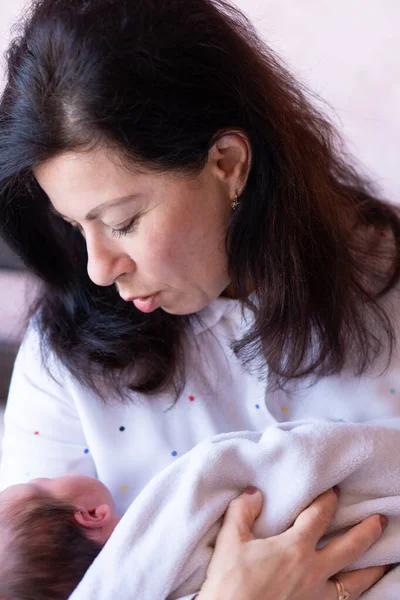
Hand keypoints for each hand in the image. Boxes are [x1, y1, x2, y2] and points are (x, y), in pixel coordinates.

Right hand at [197, 487, 387, 599]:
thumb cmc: (230, 584)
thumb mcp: (230, 540)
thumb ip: (242, 510)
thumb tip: (254, 493)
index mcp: (294, 548)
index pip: (319, 516)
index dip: (329, 499)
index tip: (335, 490)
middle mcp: (312, 571)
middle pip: (350, 547)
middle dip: (367, 531)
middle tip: (381, 520)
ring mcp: (316, 596)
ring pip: (355, 582)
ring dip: (372, 570)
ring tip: (385, 562)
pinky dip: (354, 596)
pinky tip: (356, 592)